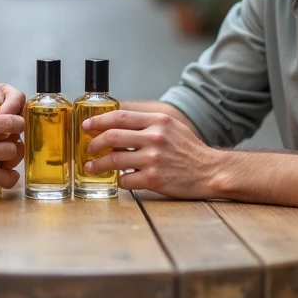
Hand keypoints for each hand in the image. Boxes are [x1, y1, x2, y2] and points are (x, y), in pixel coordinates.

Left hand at [83, 110, 221, 199]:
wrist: (210, 171)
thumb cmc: (190, 150)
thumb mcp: (171, 127)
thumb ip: (147, 123)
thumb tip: (117, 124)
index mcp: (158, 122)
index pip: (120, 117)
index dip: (99, 121)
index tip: (87, 125)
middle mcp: (155, 138)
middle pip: (112, 137)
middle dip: (94, 143)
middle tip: (88, 148)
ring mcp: (153, 159)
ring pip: (114, 160)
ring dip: (98, 165)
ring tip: (91, 167)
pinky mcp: (154, 180)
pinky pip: (125, 179)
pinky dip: (118, 180)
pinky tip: (119, 179)